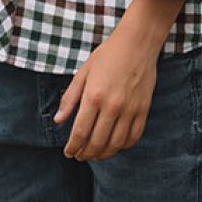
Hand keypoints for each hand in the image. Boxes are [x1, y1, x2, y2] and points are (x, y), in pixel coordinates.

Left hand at [55, 36, 157, 160]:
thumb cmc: (107, 55)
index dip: (73, 146)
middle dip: (86, 153)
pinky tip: (115, 146)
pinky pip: (133, 136)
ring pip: (116, 143)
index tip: (68, 153)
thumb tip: (58, 120)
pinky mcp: (143, 110)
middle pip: (97, 141)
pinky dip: (123, 146)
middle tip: (79, 156)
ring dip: (104, 154)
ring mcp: (130, 109)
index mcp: (93, 96)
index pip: (80, 131)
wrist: (137, 44)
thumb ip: (70, 98)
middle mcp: (112, 106)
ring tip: (95, 155)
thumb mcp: (83, 72)